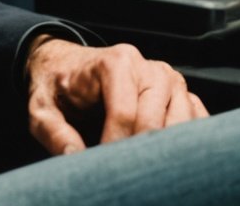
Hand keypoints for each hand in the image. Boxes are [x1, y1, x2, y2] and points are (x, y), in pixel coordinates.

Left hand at [23, 37, 205, 155]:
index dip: (115, 147)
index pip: (125, 113)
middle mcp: (148, 68)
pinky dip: (188, 144)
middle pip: (155, 120)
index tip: (106, 169)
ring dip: (166, 152)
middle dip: (139, 153)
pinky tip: (170, 161)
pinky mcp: (182, 94)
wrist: (69, 66)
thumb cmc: (57, 87)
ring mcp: (170, 80)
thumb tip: (76, 158)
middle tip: (126, 176)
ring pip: (183, 123)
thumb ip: (54, 133)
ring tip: (144, 172)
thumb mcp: (41, 108)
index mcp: (114, 63)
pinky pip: (198, 121)